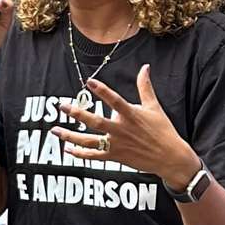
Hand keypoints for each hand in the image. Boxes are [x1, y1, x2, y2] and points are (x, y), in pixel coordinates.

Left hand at [51, 65, 198, 186]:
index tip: (89, 82)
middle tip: (61, 106)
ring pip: (89, 141)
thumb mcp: (154, 107)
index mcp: (131, 115)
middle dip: (77, 114)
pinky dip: (80, 154)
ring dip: (70, 137)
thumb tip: (145, 67)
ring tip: (55, 130)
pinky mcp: (115, 157)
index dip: (102, 91)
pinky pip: (94, 156)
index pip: (115, 100)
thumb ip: (145, 87)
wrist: (169, 157)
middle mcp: (121, 130)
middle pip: (95, 122)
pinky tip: (67, 150)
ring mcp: (117, 145)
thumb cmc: (162, 130)